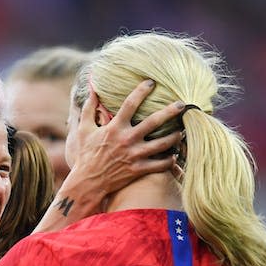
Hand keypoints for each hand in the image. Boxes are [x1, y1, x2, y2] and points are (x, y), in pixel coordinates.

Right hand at [64, 80, 184, 208]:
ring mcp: (134, 155)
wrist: (88, 182)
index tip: (151, 82)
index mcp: (115, 128)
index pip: (130, 104)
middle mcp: (127, 140)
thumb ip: (88, 109)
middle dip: (170, 111)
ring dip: (175, 136)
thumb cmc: (86, 155)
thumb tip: (92, 90)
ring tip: (183, 131)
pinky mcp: (138, 170)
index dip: (141, 91)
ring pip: (163, 143)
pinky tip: (174, 155)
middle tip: (183, 104)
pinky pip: (160, 164)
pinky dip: (169, 160)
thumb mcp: (83, 130)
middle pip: (154, 121)